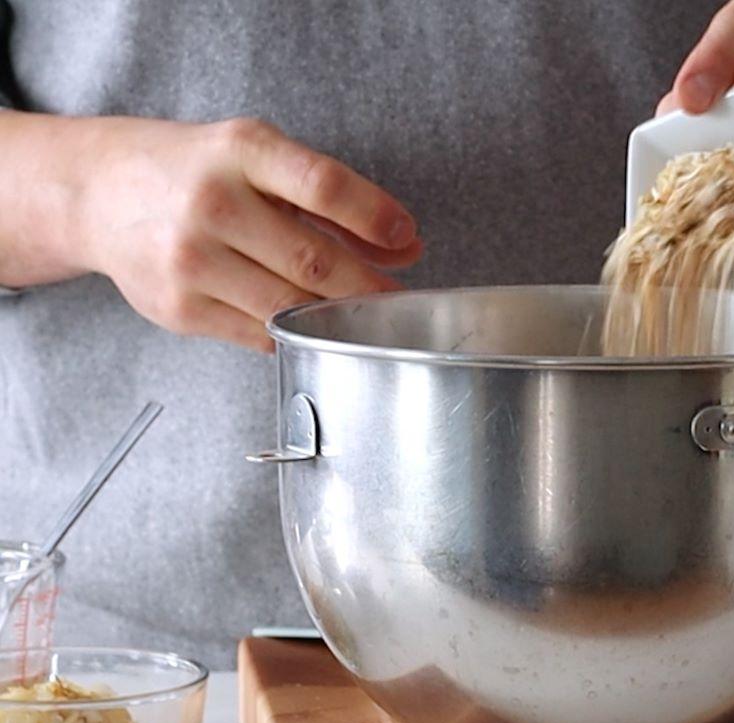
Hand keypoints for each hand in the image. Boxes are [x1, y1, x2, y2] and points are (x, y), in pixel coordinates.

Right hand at [71, 116, 420, 351]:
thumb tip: (406, 247)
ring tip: (362, 315)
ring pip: (291, 305)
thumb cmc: (196, 172)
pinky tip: (309, 325)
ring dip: (338, 318)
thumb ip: (333, 201)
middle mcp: (211, 203)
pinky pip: (260, 334)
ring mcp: (190, 260)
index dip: (375, 216)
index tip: (407, 238)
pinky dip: (295, 334)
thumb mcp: (259, 160)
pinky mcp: (178, 309)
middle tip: (396, 298)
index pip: (323, 185)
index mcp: (240, 151)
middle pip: (314, 259)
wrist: (98, 193)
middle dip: (369, 286)